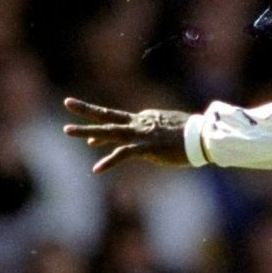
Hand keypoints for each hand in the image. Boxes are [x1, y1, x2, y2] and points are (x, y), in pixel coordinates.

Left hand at [62, 98, 190, 173]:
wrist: (204, 138)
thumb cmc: (191, 137)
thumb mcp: (168, 133)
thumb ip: (155, 136)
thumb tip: (153, 142)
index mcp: (144, 120)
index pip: (118, 123)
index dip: (102, 132)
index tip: (91, 140)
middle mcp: (139, 123)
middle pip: (107, 116)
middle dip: (86, 110)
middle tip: (67, 103)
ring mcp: (141, 134)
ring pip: (109, 131)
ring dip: (86, 131)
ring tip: (67, 131)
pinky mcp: (146, 147)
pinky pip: (123, 154)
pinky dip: (109, 161)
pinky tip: (97, 169)